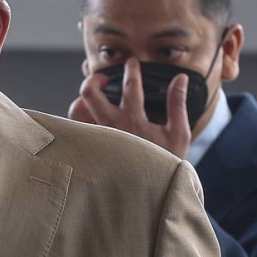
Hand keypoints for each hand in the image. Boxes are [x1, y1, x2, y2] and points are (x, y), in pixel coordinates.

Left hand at [67, 57, 192, 158]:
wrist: (151, 192)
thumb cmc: (166, 163)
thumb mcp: (178, 133)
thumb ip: (177, 103)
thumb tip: (180, 78)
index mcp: (133, 120)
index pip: (129, 86)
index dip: (131, 70)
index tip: (132, 63)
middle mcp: (110, 127)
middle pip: (90, 92)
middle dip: (95, 78)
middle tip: (105, 78)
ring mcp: (97, 138)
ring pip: (76, 110)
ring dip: (83, 99)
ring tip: (94, 97)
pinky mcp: (90, 148)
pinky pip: (76, 128)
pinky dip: (80, 118)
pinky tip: (90, 116)